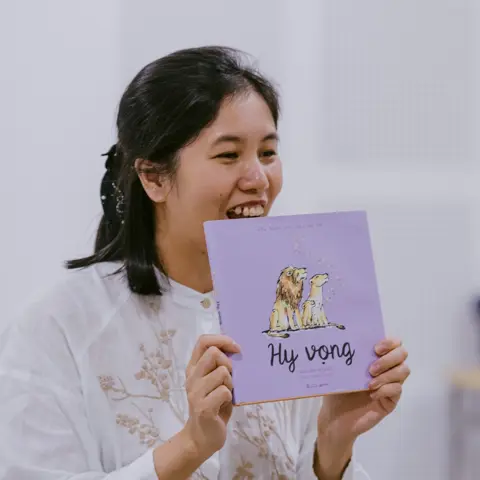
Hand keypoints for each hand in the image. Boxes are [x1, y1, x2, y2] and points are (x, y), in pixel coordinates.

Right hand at [182, 334, 239, 460]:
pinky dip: (230, 397)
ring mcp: (195, 392)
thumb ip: (218, 365)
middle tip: (230, 379)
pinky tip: (224, 404)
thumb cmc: (214, 405)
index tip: (236, 349)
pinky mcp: (203, 407)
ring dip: (231, 383)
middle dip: (228, 364)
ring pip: (222, 372)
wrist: (202, 437)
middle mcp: (191, 377)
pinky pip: (224, 391)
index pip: (203, 341)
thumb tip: (236, 348)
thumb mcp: (214, 380)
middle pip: (213, 353)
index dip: (222, 339)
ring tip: (226, 394)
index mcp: (194, 367)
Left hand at [318, 337, 409, 441]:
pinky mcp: (391, 400)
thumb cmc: (337, 390)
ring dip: (387, 374)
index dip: (389, 342)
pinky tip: (371, 394)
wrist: (335, 418)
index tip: (375, 348)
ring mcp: (390, 384)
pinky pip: (397, 390)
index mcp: (374, 356)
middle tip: (371, 368)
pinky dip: (385, 389)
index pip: (393, 342)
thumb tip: (346, 342)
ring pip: (403, 370)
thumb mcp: (340, 370)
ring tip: (369, 383)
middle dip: (389, 358)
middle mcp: (386, 368)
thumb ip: (349, 356)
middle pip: (402, 354)